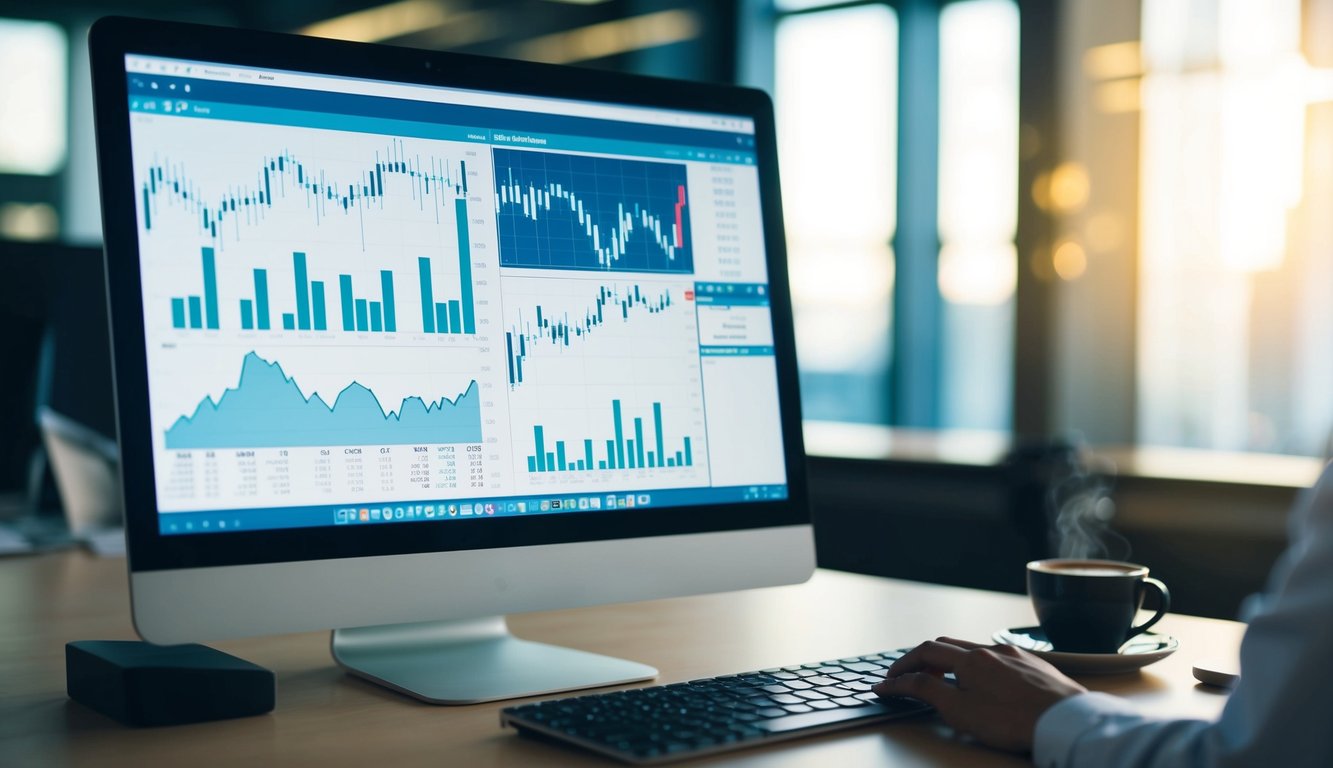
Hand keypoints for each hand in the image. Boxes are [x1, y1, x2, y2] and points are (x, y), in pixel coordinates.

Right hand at [873, 637, 1086, 752]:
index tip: (889, 680)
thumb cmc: (1014, 721)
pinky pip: (1000, 660)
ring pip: (975, 651)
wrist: (1068, 722)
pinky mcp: (1036, 667)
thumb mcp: (959, 710)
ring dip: (954, 664)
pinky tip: (988, 686)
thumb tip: (899, 681)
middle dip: (925, 660)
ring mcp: (1016, 656)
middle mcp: (992, 650)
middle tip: (914, 680)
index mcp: (970, 659)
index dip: (902, 666)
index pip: (924, 653)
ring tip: (949, 685)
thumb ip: (926, 691)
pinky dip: (981, 668)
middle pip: (948, 646)